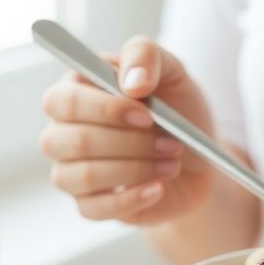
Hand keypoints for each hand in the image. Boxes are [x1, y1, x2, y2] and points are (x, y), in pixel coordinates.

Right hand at [40, 36, 214, 225]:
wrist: (200, 159)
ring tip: (172, 163)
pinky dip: (131, 199)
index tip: (147, 115)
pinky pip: (95, 208)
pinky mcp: (88, 204)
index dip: (105, 110)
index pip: (65, 101)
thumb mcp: (171, 70)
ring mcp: (71, 170)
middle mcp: (63, 131)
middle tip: (170, 142)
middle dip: (130, 143)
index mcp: (74, 90)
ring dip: (135, 170)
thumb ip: (145, 55)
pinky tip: (157, 188)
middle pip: (74, 141)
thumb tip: (130, 82)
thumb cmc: (177, 110)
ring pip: (83, 176)